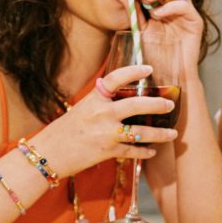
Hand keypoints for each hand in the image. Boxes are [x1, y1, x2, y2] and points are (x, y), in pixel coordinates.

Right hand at [34, 64, 177, 176]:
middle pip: (137, 105)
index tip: (149, 69)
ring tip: (173, 133)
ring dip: (160, 134)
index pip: (116, 78)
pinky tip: (153, 152)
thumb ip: (103, 101)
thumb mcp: (83, 108)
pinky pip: (133, 151)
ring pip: (140, 132)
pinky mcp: (107, 152)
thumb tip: (127, 96)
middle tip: (170, 105)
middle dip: (158, 105)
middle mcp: (102, 113)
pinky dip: (145, 152)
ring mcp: (106, 133)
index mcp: (95, 98)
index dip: (134, 71)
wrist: (48, 154)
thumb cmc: (66, 129)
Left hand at [119, 0, 202, 74]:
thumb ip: (133, 13)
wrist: (169, 74)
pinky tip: (158, 14)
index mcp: (163, 8)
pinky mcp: (195, 22)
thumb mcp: (141, 31)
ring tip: (147, 0)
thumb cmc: (156, 57)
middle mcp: (175, 8)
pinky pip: (185, 6)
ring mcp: (186, 14)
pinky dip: (170, 6)